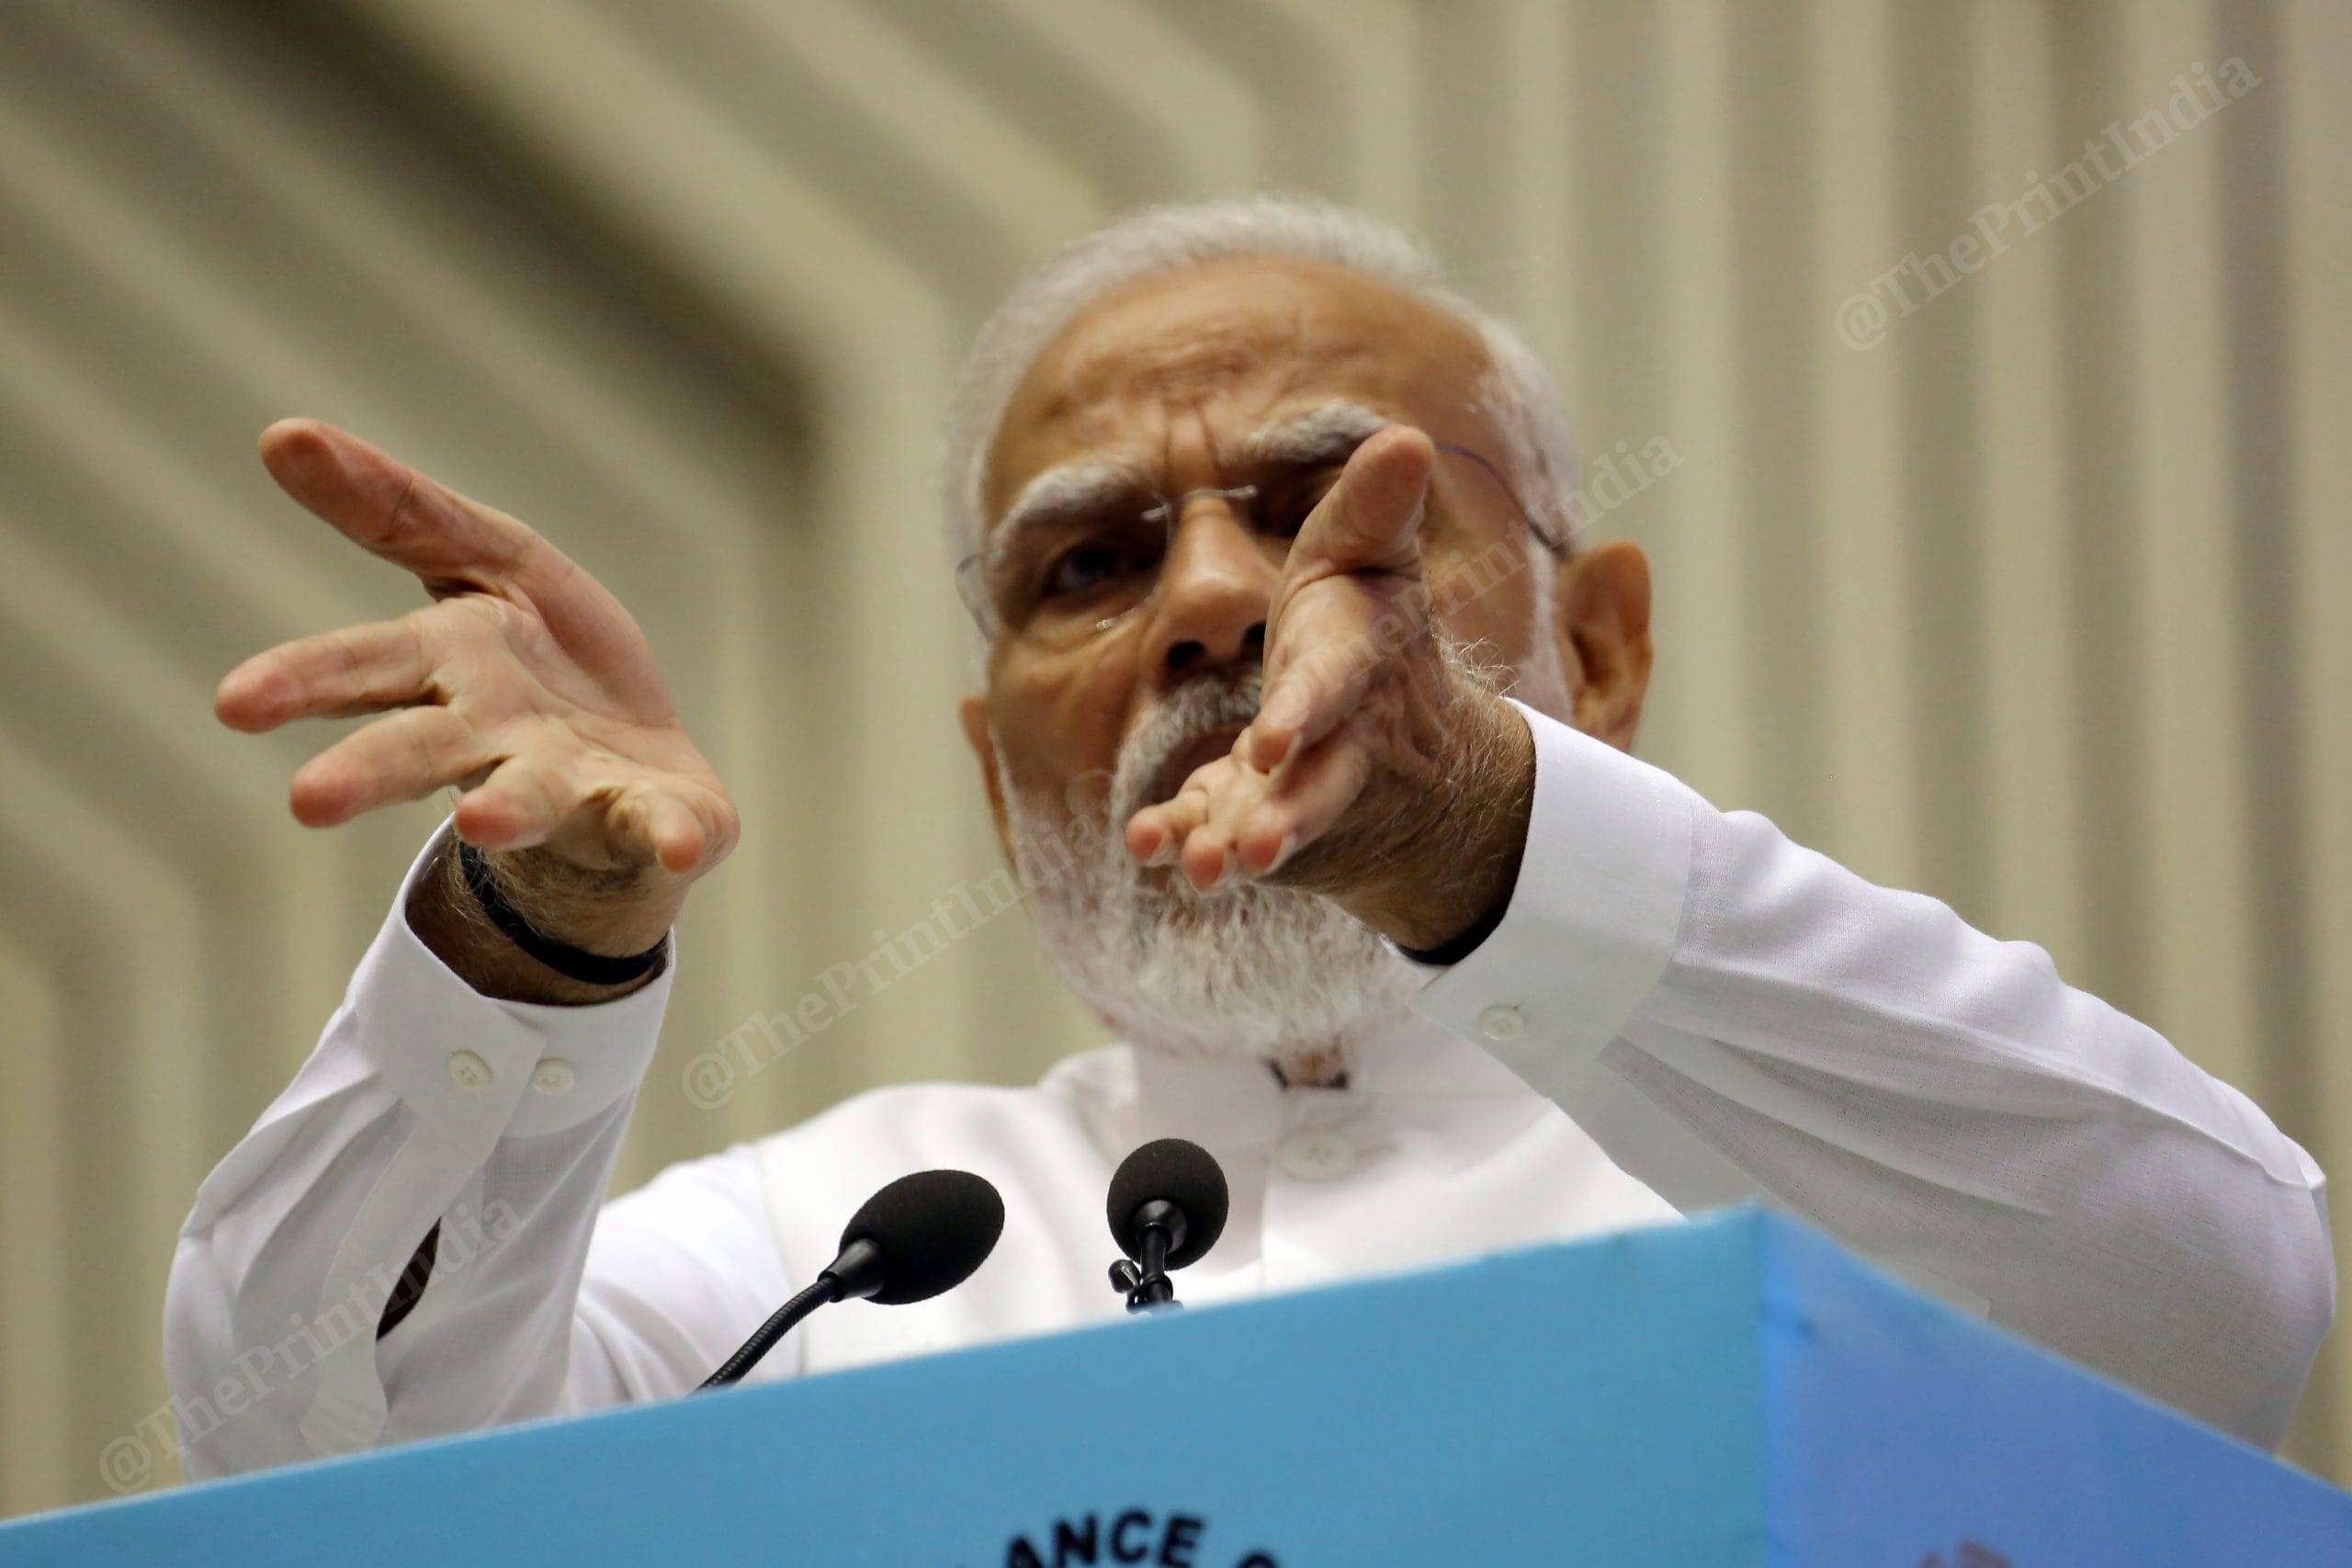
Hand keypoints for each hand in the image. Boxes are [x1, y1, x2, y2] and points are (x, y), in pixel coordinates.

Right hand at [216, 420, 736, 988]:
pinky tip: (687, 846)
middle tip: (308, 800)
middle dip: (369, 771)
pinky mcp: (653, 818)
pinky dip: (673, 837)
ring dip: (507, 809)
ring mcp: (573, 787)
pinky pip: (664, 829)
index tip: (235, 703)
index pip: (362, 669)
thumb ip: (397, 511)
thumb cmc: (542, 664)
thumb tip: (279, 434)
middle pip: (422, 749)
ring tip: (481, 821)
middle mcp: (495, 742)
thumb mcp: (485, 563)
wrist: (635, 773)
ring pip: (529, 800)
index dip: (302, 682)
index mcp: (448, 671)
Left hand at [1122, 426, 1535, 951]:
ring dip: (1233, 849)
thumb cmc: (1369, 634)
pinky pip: (1216, 834)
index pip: (1331, 689)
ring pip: (1270, 830)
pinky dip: (1183, 842)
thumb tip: (1408, 437)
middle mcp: (1333, 746)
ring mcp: (1294, 796)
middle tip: (1250, 850)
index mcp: (1357, 668)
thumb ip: (1376, 509)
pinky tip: (1146, 846)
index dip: (1300, 713)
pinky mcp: (1253, 819)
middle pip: (1314, 789)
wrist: (1411, 757)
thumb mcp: (1376, 563)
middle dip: (1286, 818)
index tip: (1267, 743)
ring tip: (1204, 870)